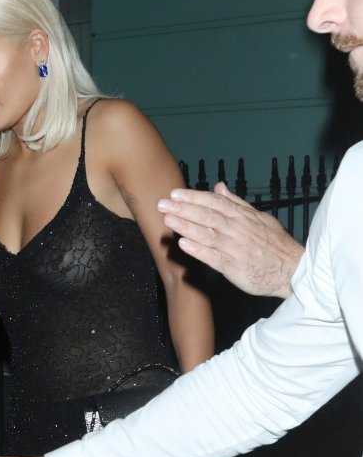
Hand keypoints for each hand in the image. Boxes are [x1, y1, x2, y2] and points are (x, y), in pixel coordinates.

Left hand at [158, 182, 302, 297]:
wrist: (293, 270)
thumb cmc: (275, 245)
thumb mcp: (260, 218)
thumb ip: (237, 203)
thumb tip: (219, 187)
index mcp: (243, 216)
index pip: (215, 203)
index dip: (194, 197)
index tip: (176, 194)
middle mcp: (238, 229)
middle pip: (208, 216)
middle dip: (184, 209)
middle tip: (163, 204)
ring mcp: (235, 248)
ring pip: (207, 234)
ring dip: (186, 226)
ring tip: (168, 219)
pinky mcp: (234, 266)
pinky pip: (213, 257)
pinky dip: (198, 250)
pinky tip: (183, 244)